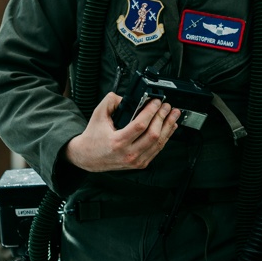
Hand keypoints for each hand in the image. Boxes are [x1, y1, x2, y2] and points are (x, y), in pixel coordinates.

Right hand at [64, 92, 180, 171]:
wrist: (88, 157)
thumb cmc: (93, 138)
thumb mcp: (98, 115)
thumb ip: (111, 101)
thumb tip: (128, 97)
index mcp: (117, 142)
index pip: (140, 125)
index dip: (151, 112)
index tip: (156, 102)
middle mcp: (128, 153)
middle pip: (153, 135)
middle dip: (163, 117)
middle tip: (167, 106)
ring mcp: (136, 160)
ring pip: (158, 143)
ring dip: (168, 127)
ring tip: (173, 115)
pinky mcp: (140, 163)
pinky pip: (157, 149)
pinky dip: (166, 137)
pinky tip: (170, 127)